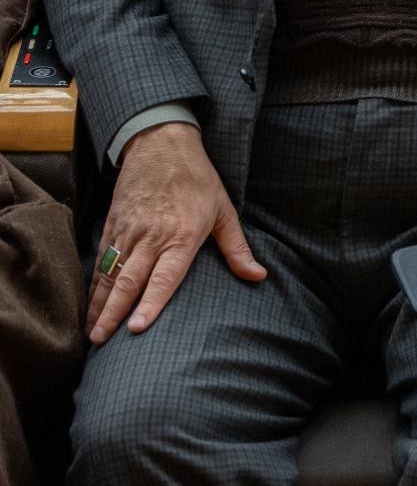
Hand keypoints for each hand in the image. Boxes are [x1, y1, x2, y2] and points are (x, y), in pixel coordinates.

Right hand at [88, 122, 266, 344]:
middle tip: (102, 341)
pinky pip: (101, 259)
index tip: (137, 329)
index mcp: (181, 235)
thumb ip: (237, 248)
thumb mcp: (225, 211)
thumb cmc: (198, 179)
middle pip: (128, 281)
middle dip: (113, 314)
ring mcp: (128, 230)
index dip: (151, 304)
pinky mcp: (113, 224)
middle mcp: (151, 236)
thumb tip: (258, 276)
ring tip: (93, 332)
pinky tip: (90, 303)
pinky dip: (93, 283)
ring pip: (109, 273)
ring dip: (99, 304)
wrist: (161, 144)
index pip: (164, 277)